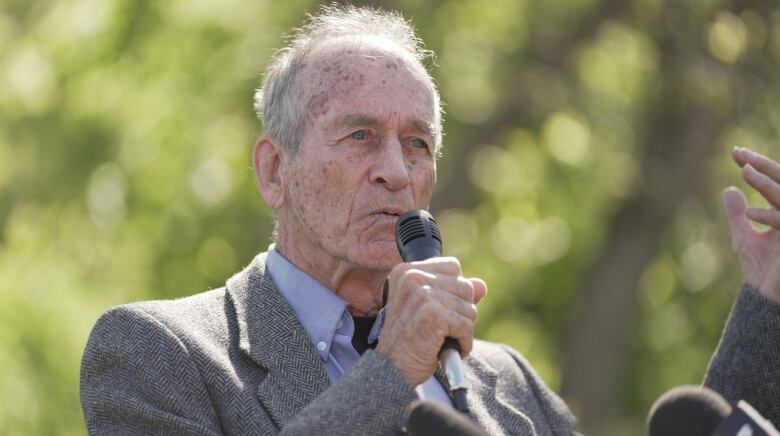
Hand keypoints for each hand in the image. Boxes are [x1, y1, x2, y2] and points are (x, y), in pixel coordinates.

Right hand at [375, 257, 487, 386]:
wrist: (391, 369)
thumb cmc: (408, 340)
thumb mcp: (429, 309)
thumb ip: (454, 293)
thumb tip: (482, 285)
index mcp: (407, 271)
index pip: (453, 267)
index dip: (454, 292)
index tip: (439, 311)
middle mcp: (413, 277)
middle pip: (465, 287)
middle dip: (460, 313)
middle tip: (439, 329)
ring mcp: (422, 294)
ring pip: (469, 308)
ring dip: (461, 330)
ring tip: (440, 339)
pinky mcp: (433, 314)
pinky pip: (467, 326)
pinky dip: (463, 343)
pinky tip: (444, 349)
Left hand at [723, 147, 779, 302]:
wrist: (769, 304)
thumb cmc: (762, 275)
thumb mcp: (745, 240)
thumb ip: (737, 215)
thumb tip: (729, 189)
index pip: (774, 182)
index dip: (756, 165)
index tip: (735, 153)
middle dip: (764, 166)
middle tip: (739, 154)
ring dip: (768, 183)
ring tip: (744, 172)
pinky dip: (771, 216)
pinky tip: (750, 214)